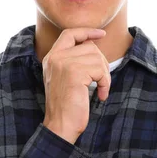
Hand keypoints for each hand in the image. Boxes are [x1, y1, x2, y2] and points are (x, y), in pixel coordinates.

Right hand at [42, 27, 110, 143]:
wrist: (60, 125)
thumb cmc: (66, 106)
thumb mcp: (66, 78)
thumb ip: (73, 61)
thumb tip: (93, 45)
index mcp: (51, 58)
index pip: (69, 33)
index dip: (87, 31)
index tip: (101, 34)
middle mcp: (55, 57)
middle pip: (89, 47)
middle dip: (101, 63)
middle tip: (101, 81)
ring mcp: (64, 63)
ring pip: (97, 58)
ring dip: (104, 75)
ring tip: (100, 89)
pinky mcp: (74, 73)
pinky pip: (100, 70)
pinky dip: (105, 83)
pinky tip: (101, 95)